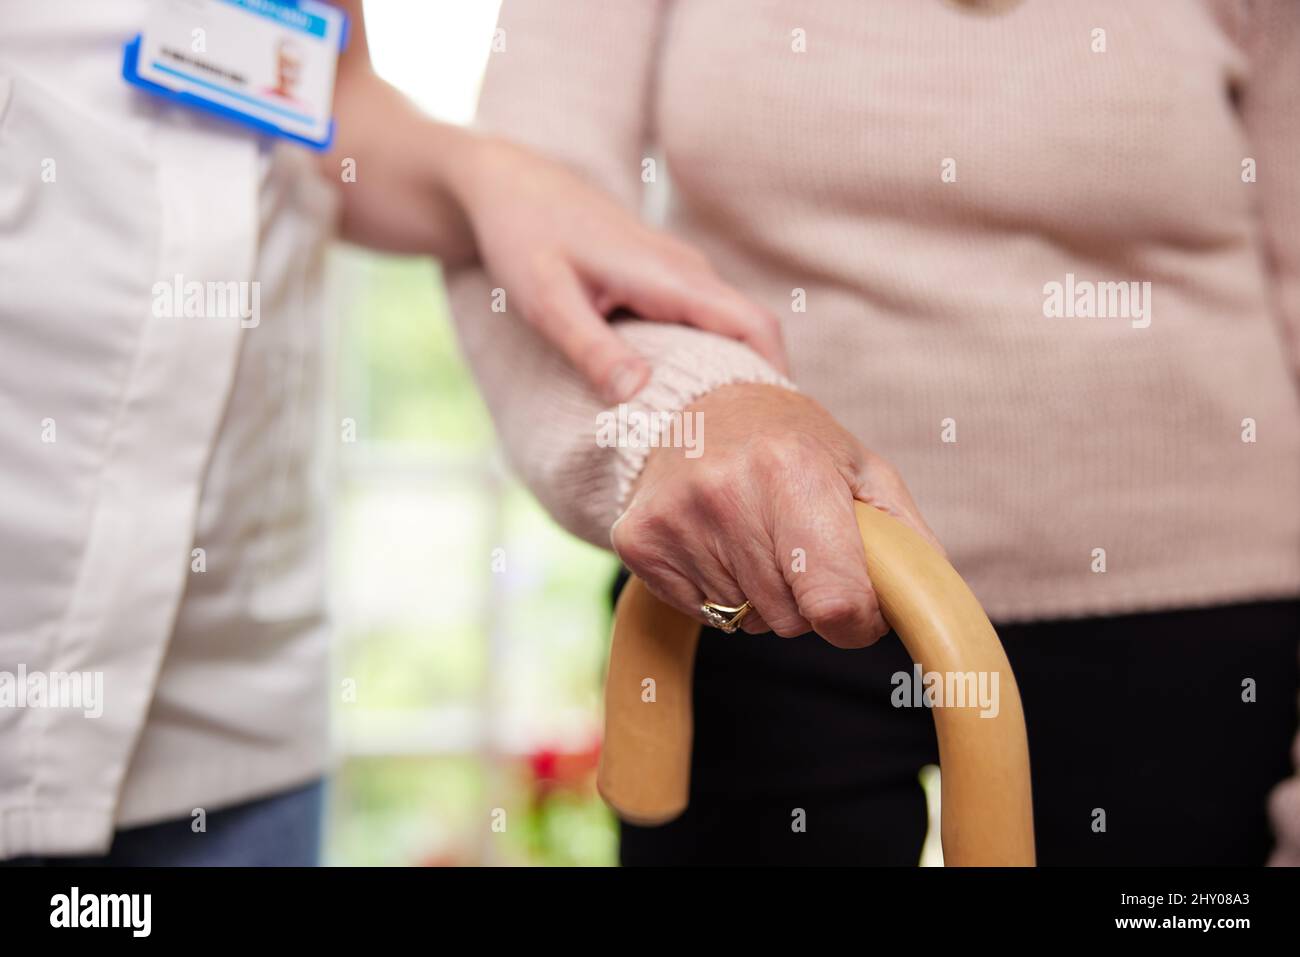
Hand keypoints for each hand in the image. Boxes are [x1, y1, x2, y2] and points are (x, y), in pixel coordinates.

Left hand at [455, 137, 786, 403]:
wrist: (512, 185)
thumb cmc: (525, 237)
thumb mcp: (547, 300)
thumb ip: (591, 348)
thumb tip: (637, 395)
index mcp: (671, 276)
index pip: (755, 326)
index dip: (776, 377)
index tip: (774, 429)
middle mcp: (688, 270)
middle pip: (753, 332)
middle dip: (760, 385)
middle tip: (745, 447)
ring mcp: (680, 271)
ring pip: (730, 327)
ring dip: (733, 373)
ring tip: (718, 432)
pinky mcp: (666, 278)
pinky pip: (706, 321)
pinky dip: (708, 358)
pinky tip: (683, 396)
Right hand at [611, 384, 942, 647]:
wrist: (701, 406)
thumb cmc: (795, 443)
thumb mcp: (863, 470)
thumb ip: (906, 539)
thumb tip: (930, 608)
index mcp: (793, 471)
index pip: (836, 601)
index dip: (857, 621)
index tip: (858, 607)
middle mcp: (726, 492)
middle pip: (792, 620)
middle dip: (808, 600)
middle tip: (796, 545)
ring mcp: (675, 518)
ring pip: (746, 621)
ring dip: (762, 595)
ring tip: (754, 536)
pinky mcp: (638, 540)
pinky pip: (700, 613)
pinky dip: (717, 591)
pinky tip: (717, 542)